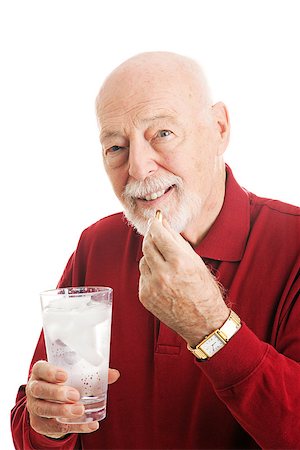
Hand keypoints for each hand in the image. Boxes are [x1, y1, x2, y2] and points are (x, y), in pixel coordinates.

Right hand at [26, 360, 119, 438]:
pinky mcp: (40, 423)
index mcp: (40, 372)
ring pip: (44, 409)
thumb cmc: (64, 382)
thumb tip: (114, 374)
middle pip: (40, 390)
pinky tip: (89, 425)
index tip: (65, 376)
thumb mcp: (74, 375)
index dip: (50, 372)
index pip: (40, 369)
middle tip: (75, 395)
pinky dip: (74, 426)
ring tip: (80, 410)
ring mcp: (34, 407)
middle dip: (57, 393)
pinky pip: (55, 426)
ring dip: (62, 411)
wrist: (51, 402)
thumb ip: (93, 373)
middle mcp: (33, 388)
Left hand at [139, 216, 229, 346]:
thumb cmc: (204, 291)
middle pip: (147, 245)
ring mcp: (152, 287)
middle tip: (156, 233)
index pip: (159, 235)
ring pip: (143, 260)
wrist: (203, 322)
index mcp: (180, 263)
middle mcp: (164, 274)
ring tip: (165, 263)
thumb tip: (164, 225)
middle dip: (151, 237)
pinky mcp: (145, 297)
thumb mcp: (196, 262)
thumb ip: (177, 242)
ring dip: (151, 256)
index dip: (155, 224)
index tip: (155, 219)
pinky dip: (150, 273)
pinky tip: (163, 279)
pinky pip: (143, 276)